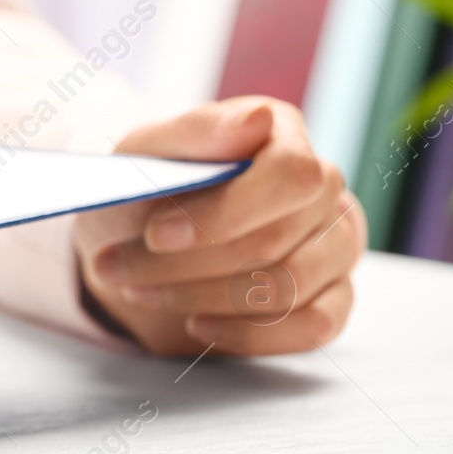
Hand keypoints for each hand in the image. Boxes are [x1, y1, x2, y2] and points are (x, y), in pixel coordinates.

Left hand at [74, 97, 363, 356]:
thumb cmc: (144, 189)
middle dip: (185, 264)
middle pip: (276, 240)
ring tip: (139, 290)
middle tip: (116, 268)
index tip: (155, 234)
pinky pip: (315, 327)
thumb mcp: (145, 153)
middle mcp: (322, 188)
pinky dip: (248, 334)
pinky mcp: (333, 297)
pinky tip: (197, 324)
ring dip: (200, 296)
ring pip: (289, 287)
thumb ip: (197, 131)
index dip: (224, 213)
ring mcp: (336, 244)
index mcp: (282, 136)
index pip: (290, 175)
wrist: (134, 241)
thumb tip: (258, 119)